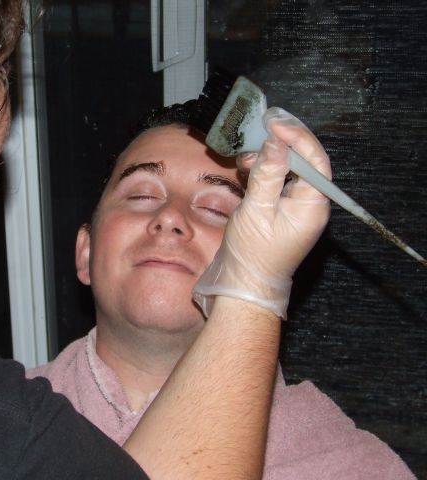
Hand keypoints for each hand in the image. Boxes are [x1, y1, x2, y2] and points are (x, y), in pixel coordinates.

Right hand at [193, 107, 330, 318]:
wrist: (244, 285)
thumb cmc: (252, 254)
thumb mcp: (257, 210)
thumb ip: (268, 174)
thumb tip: (276, 142)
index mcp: (312, 205)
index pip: (314, 160)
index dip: (296, 137)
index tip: (274, 123)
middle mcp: (308, 204)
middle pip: (303, 161)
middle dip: (282, 143)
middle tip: (261, 127)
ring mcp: (293, 208)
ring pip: (288, 169)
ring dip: (269, 157)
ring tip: (247, 157)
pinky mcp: (278, 210)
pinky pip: (276, 181)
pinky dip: (263, 170)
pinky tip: (247, 169)